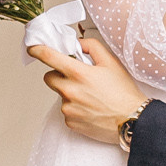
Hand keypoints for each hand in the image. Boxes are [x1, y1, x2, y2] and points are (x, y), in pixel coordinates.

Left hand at [33, 33, 147, 147]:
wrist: (132, 121)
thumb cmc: (124, 93)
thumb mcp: (111, 63)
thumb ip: (92, 47)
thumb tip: (78, 44)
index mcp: (78, 73)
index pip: (49, 57)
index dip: (38, 50)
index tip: (33, 48)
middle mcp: (70, 91)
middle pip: (49, 78)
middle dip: (58, 75)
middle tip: (76, 78)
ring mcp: (68, 108)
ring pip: (60, 95)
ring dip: (69, 93)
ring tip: (90, 97)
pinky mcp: (70, 122)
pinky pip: (66, 111)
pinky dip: (75, 108)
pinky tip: (90, 109)